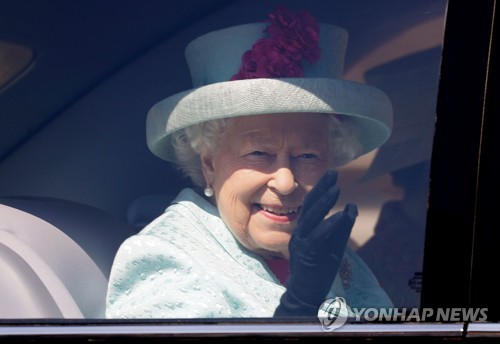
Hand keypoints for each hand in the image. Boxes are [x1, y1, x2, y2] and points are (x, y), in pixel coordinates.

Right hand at [274, 170, 357, 316]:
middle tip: (333, 173)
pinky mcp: (306, 253)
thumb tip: (352, 207)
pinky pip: (316, 237)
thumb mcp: (333, 242)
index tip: (332, 174)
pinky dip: (328, 225)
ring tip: (336, 189)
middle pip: (308, 205)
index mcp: (305, 228)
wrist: (307, 291)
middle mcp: (300, 232)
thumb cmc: (319, 266)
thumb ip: (342, 225)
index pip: (311, 203)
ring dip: (323, 203)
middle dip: (321, 188)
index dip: (320, 188)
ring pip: (310, 218)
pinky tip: (340, 216)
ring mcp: (301, 242)